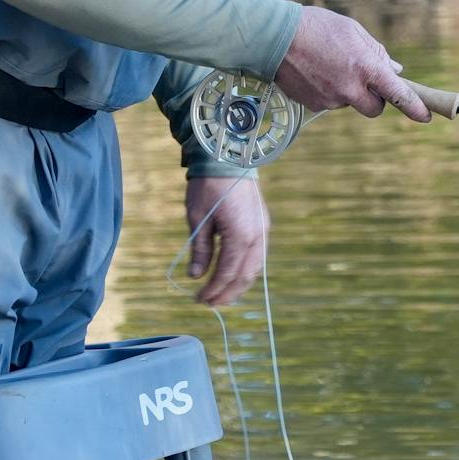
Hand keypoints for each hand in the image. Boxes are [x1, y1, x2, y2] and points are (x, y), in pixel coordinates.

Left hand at [186, 176, 270, 307]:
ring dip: (238, 284)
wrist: (227, 156)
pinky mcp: (263, 223)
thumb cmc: (208, 185)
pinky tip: (233, 274)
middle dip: (227, 293)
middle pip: (245, 276)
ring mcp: (263, 229)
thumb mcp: (197, 219)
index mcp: (240, 236)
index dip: (213, 290)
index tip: (199, 299)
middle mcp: (257, 236)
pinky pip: (257, 255)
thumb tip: (196, 275)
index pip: (227, 274)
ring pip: (255, 268)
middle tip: (208, 303)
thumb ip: (200, 250)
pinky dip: (245, 269)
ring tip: (220, 294)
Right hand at [272, 6, 429, 121]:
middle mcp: (350, 88)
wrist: (274, 37)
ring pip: (349, 102)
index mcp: (365, 67)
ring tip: (328, 65)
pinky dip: (327, 91)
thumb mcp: (353, 31)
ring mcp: (330, 100)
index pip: (398, 94)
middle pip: (374, 108)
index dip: (415, 106)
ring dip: (347, 90)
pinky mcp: (313, 105)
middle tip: (365, 81)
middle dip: (375, 99)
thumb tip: (395, 71)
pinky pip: (329, 102)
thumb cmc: (317, 27)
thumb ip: (377, 53)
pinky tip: (315, 72)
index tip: (427, 116)